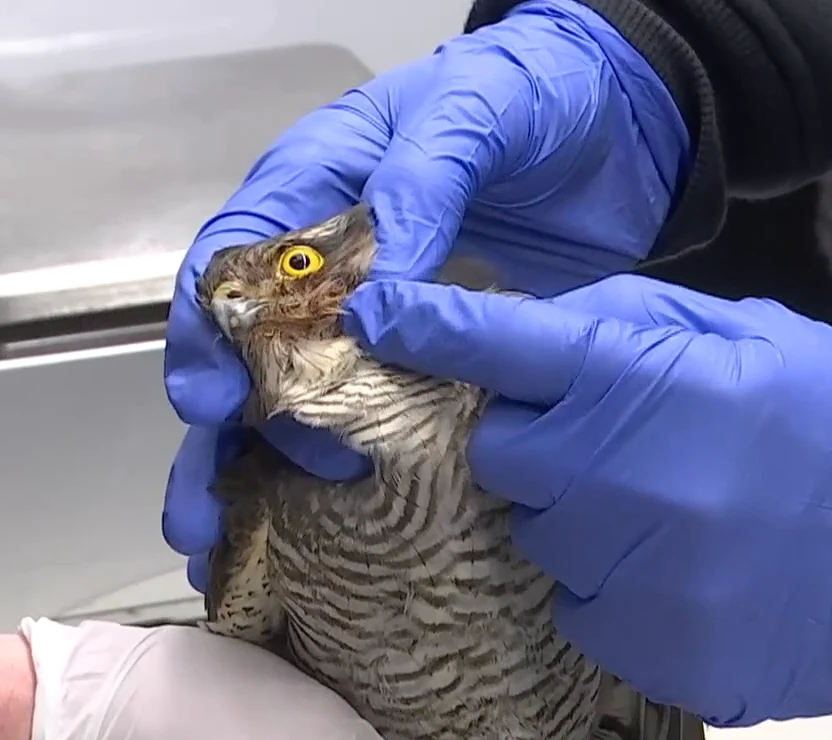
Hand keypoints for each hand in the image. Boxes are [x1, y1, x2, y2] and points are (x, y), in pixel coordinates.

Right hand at [161, 0, 687, 591]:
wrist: (620, 127)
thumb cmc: (530, 97)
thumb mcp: (476, 115)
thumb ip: (423, 184)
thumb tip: (378, 294)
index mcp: (316, 183)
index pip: (237, 262)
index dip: (211, 333)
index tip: (212, 399)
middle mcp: (327, 264)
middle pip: (242, 353)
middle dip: (215, 436)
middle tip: (211, 511)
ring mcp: (375, 324)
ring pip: (287, 405)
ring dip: (246, 479)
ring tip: (219, 548)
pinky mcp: (428, 370)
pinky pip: (375, 429)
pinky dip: (335, 487)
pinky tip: (302, 549)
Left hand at [341, 275, 831, 725]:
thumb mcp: (754, 335)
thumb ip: (632, 328)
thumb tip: (531, 333)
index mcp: (650, 383)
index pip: (499, 351)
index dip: (430, 329)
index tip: (380, 316)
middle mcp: (626, 483)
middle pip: (501, 462)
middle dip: (534, 448)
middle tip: (608, 446)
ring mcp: (641, 581)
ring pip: (542, 549)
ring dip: (581, 528)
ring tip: (675, 518)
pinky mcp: (662, 658)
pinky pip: (589, 619)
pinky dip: (621, 597)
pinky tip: (695, 576)